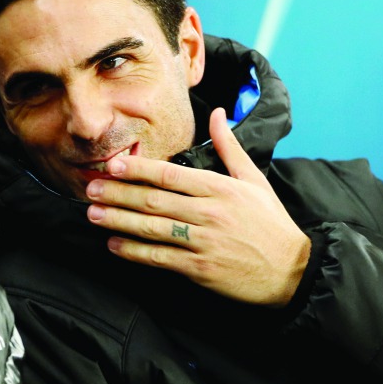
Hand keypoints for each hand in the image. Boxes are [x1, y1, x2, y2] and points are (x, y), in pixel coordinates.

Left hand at [85, 108, 310, 306]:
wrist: (291, 271)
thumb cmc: (271, 224)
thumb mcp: (254, 180)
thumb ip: (229, 147)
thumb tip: (217, 113)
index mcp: (221, 188)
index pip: (171, 175)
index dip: (138, 169)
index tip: (113, 164)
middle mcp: (210, 213)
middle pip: (154, 200)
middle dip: (118, 193)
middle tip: (91, 188)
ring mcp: (203, 242)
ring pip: (152, 228)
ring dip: (118, 221)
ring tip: (93, 214)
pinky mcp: (200, 268)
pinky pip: (160, 258)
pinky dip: (135, 251)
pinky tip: (115, 245)